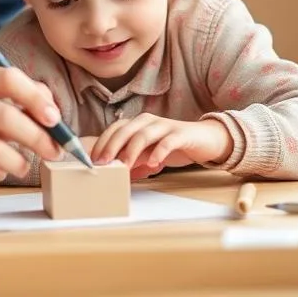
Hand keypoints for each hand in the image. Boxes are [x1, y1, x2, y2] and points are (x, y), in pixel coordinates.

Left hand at [91, 114, 233, 179]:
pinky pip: (167, 141)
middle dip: (111, 146)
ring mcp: (165, 126)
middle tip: (103, 164)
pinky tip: (153, 163)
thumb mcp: (149, 156)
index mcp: (138, 124)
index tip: (93, 160)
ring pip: (143, 134)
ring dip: (131, 151)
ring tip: (124, 166)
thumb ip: (134, 162)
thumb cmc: (173, 146)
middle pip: (125, 130)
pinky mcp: (181, 134)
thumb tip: (117, 175)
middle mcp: (148, 121)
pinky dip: (158, 151)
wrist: (204, 140)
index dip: (102, 143)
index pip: (115, 129)